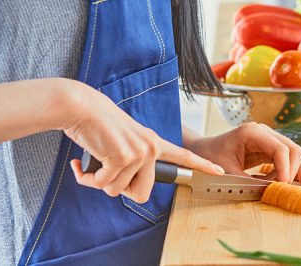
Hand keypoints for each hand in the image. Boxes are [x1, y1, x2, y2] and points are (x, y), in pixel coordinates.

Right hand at [57, 80, 224, 202]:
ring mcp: (139, 153)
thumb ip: (131, 160)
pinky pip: (103, 184)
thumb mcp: (122, 142)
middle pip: (142, 193)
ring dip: (99, 181)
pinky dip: (87, 178)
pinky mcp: (123, 157)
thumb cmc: (96, 125)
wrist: (81, 107)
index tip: (219, 171)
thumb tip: (121, 185)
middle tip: (105, 173)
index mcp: (153, 142)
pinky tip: (81, 162)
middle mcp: (150, 148)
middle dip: (119, 189)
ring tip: (92, 162)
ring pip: (117, 190)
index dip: (201, 165)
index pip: (183, 155)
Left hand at [185, 123, 300, 184]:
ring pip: (293, 152)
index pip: (280, 148)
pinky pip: (286, 157)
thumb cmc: (211, 157)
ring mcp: (268, 138)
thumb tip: (270, 191)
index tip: (282, 185)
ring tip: (287, 187)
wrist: (204, 151)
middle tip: (285, 188)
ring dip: (294, 170)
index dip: (285, 168)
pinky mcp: (268, 147)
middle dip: (293, 169)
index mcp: (252, 132)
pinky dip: (288, 170)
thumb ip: (248, 182)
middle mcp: (263, 131)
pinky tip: (283, 183)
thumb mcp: (227, 172)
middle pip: (292, 148)